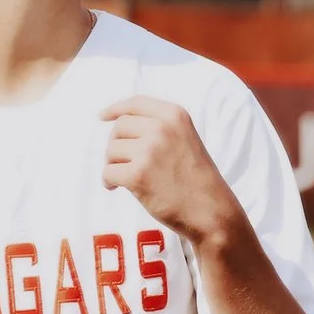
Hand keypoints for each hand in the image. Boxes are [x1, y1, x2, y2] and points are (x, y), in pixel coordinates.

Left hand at [101, 96, 244, 246]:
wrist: (211, 210)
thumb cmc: (196, 178)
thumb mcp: (185, 138)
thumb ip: (160, 127)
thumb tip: (118, 124)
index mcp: (174, 115)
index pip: (136, 103)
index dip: (115, 109)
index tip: (102, 117)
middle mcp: (161, 128)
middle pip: (119, 128)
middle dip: (116, 145)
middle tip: (123, 162)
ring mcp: (149, 151)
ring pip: (111, 150)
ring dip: (112, 164)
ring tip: (124, 177)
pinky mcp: (138, 175)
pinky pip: (108, 173)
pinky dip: (109, 182)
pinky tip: (117, 187)